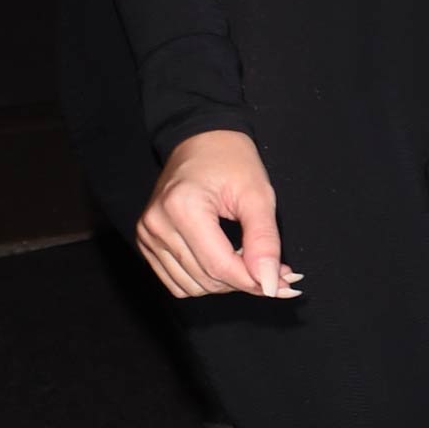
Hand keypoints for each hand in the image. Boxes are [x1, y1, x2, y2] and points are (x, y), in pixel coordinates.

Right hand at [136, 130, 302, 300]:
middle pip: (206, 279)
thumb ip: (264, 241)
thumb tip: (269, 283)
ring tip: (247, 261)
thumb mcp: (258, 195)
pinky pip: (178, 282)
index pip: (219, 266)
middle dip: (244, 281)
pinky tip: (223, 260)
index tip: (282, 284)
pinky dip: (204, 280)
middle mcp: (157, 223)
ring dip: (225, 283)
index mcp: (182, 207)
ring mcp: (147, 235)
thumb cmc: (231, 160)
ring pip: (192, 287)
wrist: (202, 141)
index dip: (253, 281)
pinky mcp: (146, 243)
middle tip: (273, 271)